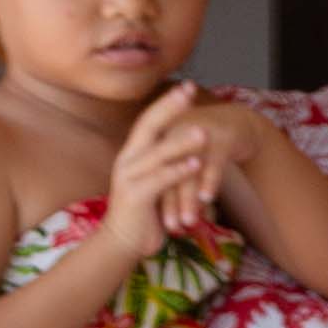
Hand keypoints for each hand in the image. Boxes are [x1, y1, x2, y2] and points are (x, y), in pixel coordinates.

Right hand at [104, 84, 227, 240]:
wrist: (122, 241)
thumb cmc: (145, 210)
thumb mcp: (155, 180)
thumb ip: (166, 162)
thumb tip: (187, 142)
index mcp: (133, 153)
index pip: (149, 120)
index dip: (168, 102)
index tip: (187, 86)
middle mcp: (128, 159)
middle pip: (149, 126)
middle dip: (170, 108)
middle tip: (191, 91)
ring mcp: (129, 177)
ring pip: (157, 154)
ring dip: (181, 142)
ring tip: (204, 131)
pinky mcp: (136, 196)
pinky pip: (160, 180)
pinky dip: (178, 171)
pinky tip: (196, 165)